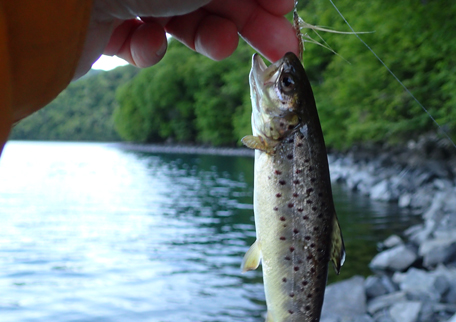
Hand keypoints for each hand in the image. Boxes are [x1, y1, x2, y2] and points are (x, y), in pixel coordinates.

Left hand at [75, 0, 299, 77]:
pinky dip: (147, 45)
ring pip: (179, 15)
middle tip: (279, 50)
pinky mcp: (99, 18)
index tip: (285, 9)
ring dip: (203, 36)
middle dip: (247, 19)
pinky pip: (137, 34)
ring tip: (217, 49)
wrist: (42, 10)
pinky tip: (142, 43)